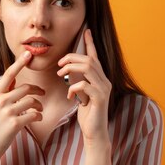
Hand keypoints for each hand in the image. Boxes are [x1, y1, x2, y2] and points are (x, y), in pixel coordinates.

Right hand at [0, 51, 45, 163]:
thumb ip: (3, 92)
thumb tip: (15, 77)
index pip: (9, 74)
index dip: (19, 63)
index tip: (28, 53)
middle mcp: (0, 101)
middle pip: (26, 88)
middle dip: (37, 90)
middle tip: (42, 93)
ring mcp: (7, 112)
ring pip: (32, 101)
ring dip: (39, 104)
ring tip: (39, 109)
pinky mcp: (15, 124)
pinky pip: (33, 115)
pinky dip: (39, 115)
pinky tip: (38, 118)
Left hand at [57, 29, 111, 143]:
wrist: (95, 133)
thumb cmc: (88, 115)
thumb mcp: (82, 95)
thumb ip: (79, 83)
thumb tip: (68, 73)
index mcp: (101, 79)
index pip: (95, 57)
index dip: (90, 43)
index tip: (86, 31)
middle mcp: (105, 81)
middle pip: (89, 59)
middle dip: (72, 58)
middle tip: (59, 64)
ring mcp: (104, 89)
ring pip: (88, 68)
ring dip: (71, 68)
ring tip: (60, 74)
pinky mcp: (100, 98)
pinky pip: (85, 85)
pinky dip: (74, 87)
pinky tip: (70, 96)